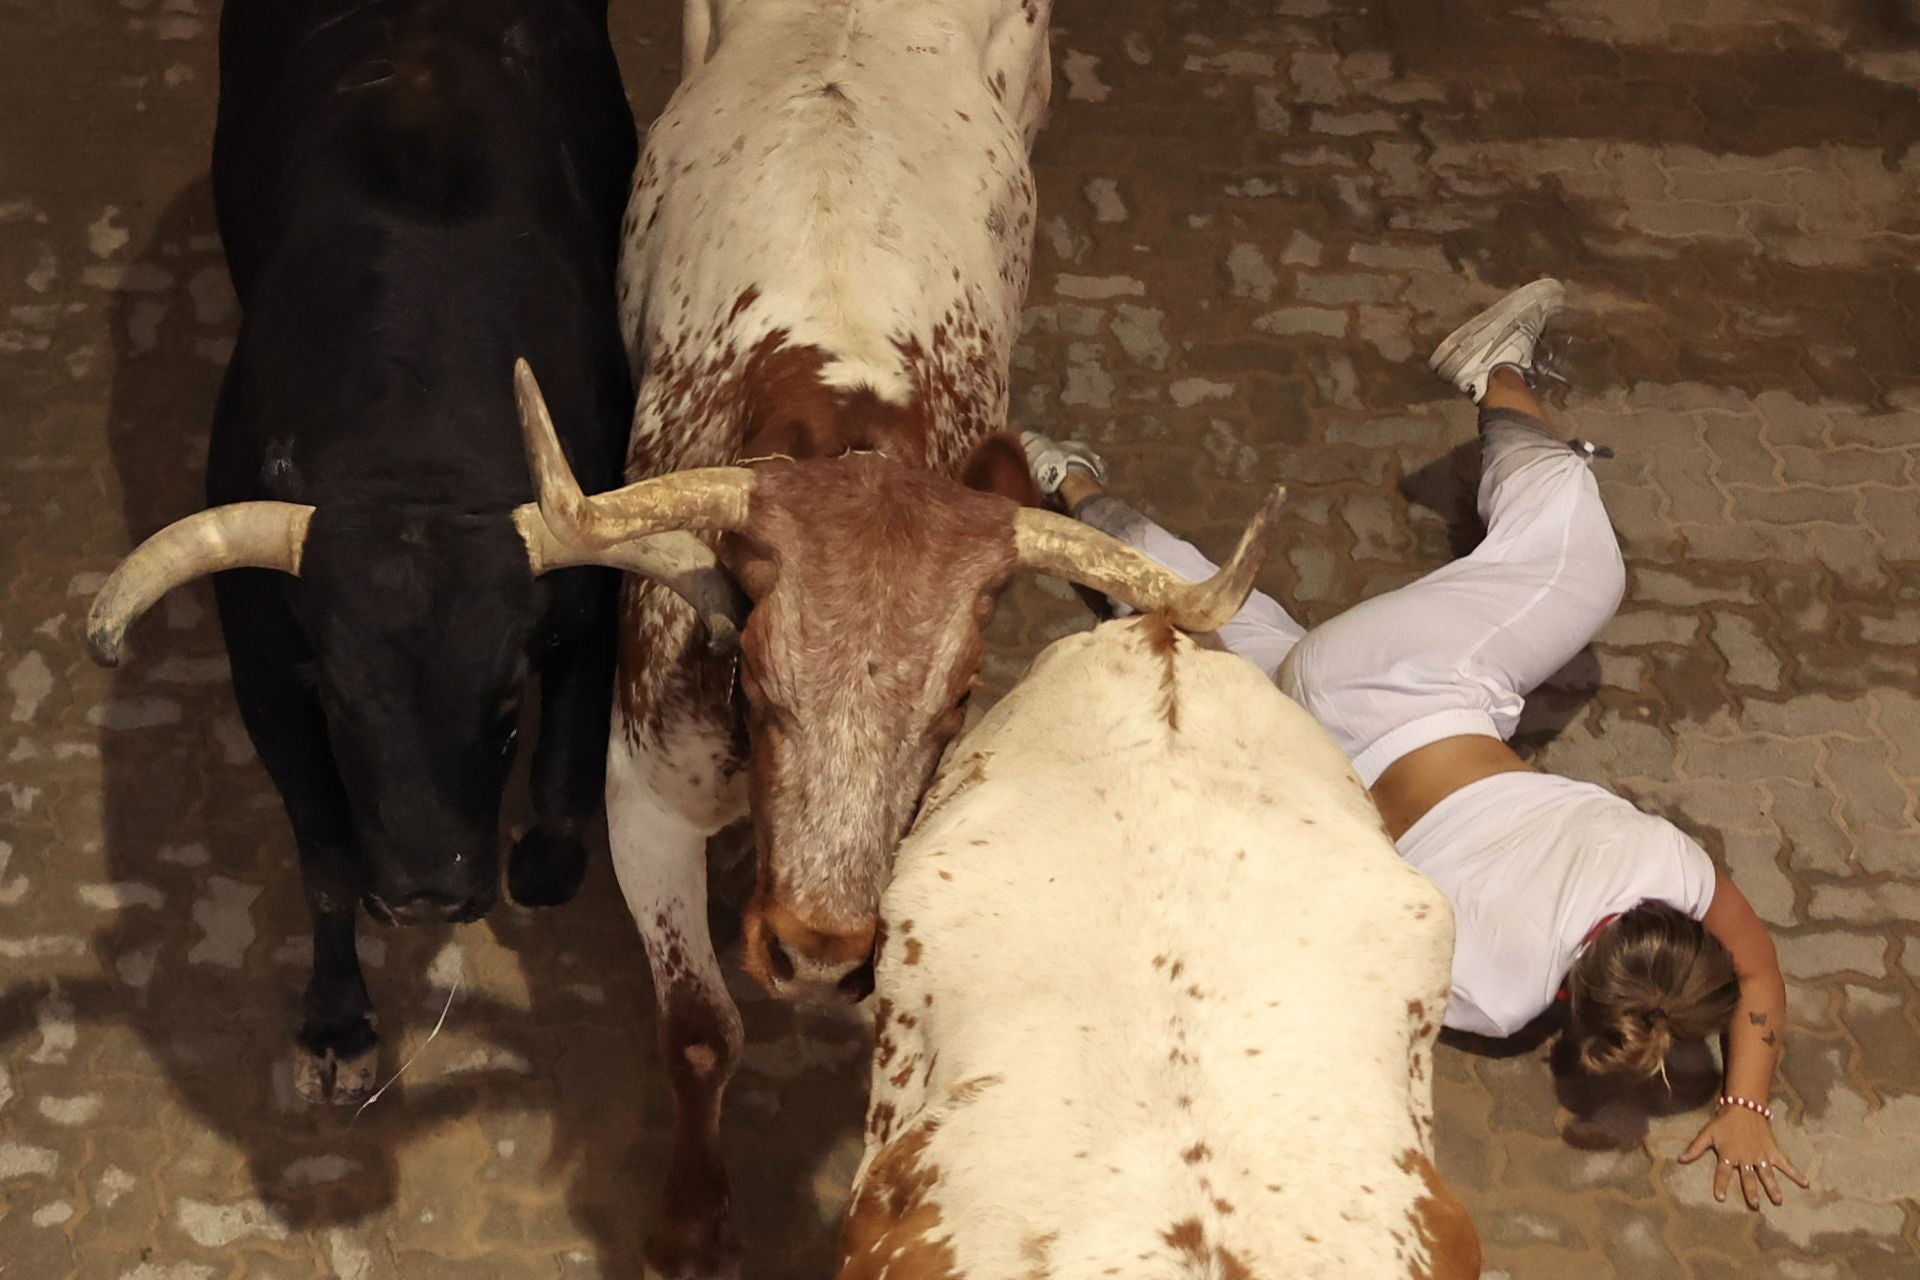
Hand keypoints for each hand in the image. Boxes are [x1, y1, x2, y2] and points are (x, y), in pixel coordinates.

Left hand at [1678, 1105, 1808, 1208]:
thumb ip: (1695, 1149)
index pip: (1722, 1173)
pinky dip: (1796, 1173)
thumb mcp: (1707, 1134)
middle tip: (1754, 1206)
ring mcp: (1760, 1155)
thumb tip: (1679, 1160)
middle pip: (1748, 1178)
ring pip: (1767, 1174)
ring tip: (1778, 1201)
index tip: (1720, 1198)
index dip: (1720, 1184)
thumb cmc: (1723, 1122)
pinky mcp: (1772, 1151)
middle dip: (1751, 1192)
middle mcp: (1745, 1158)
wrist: (1743, 1107)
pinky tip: (1806, 1183)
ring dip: (1773, 1187)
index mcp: (1728, 1155)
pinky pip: (1785, 1163)